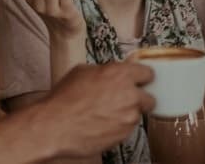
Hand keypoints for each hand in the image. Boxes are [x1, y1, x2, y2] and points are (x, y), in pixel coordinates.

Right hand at [27, 63, 155, 159]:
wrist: (55, 126)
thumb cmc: (63, 100)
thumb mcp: (82, 72)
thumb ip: (104, 71)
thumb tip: (109, 73)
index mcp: (120, 74)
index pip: (148, 73)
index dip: (142, 77)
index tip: (140, 80)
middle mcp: (130, 94)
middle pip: (149, 97)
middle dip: (139, 98)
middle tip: (124, 100)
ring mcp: (129, 116)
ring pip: (137, 114)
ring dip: (127, 114)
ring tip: (106, 114)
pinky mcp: (124, 134)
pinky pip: (127, 128)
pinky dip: (119, 127)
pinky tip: (102, 123)